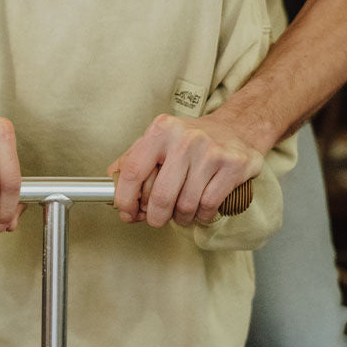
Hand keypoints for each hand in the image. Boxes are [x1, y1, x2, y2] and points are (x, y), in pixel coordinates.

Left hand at [107, 112, 263, 227]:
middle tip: (157, 218)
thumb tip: (110, 188)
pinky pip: (208, 206)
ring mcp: (211, 152)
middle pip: (161, 196)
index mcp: (161, 130)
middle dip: (156, 216)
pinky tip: (201, 207)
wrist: (237, 128)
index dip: (125, 199)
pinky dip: (201, 215)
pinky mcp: (233, 166)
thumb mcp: (159, 140)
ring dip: (181, 218)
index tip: (126, 212)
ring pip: (186, 206)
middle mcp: (185, 138)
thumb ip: (132, 160)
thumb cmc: (192, 140)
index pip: (133, 170)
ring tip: (182, 211)